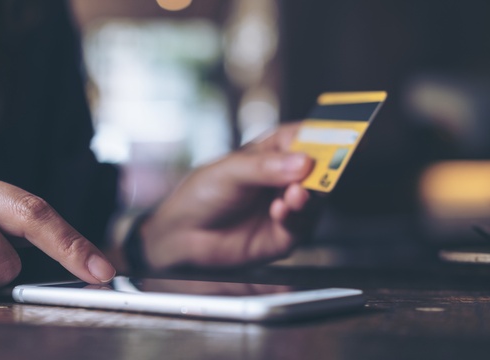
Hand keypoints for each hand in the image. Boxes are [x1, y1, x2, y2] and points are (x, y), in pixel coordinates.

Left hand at [140, 123, 318, 268]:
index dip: (329, 135)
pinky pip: (301, 225)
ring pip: (315, 198)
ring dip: (308, 195)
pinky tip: (280, 211)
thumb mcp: (230, 171)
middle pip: (319, 170)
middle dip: (324, 170)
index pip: (308, 138)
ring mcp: (286, 207)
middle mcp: (284, 179)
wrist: (182, 235)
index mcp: (272, 153)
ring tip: (294, 194)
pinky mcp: (284, 235)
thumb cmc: (201, 194)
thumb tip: (304, 162)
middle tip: (322, 169)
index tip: (347, 134)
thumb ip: (265, 167)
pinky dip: (295, 216)